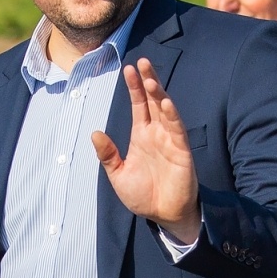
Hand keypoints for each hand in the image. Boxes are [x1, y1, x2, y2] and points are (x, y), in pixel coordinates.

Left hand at [92, 58, 199, 242]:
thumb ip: (108, 155)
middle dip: (148, 81)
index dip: (134, 87)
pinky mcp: (181, 151)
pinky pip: (177, 129)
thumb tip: (95, 133)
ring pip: (165, 111)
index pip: (138, 105)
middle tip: (142, 62)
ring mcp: (170, 140)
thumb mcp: (118, 175)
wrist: (163, 215)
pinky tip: (166, 102)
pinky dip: (172, 115)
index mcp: (141, 136)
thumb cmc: (143, 196)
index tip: (128, 69)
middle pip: (152, 101)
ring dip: (159, 95)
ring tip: (150, 79)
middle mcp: (157, 133)